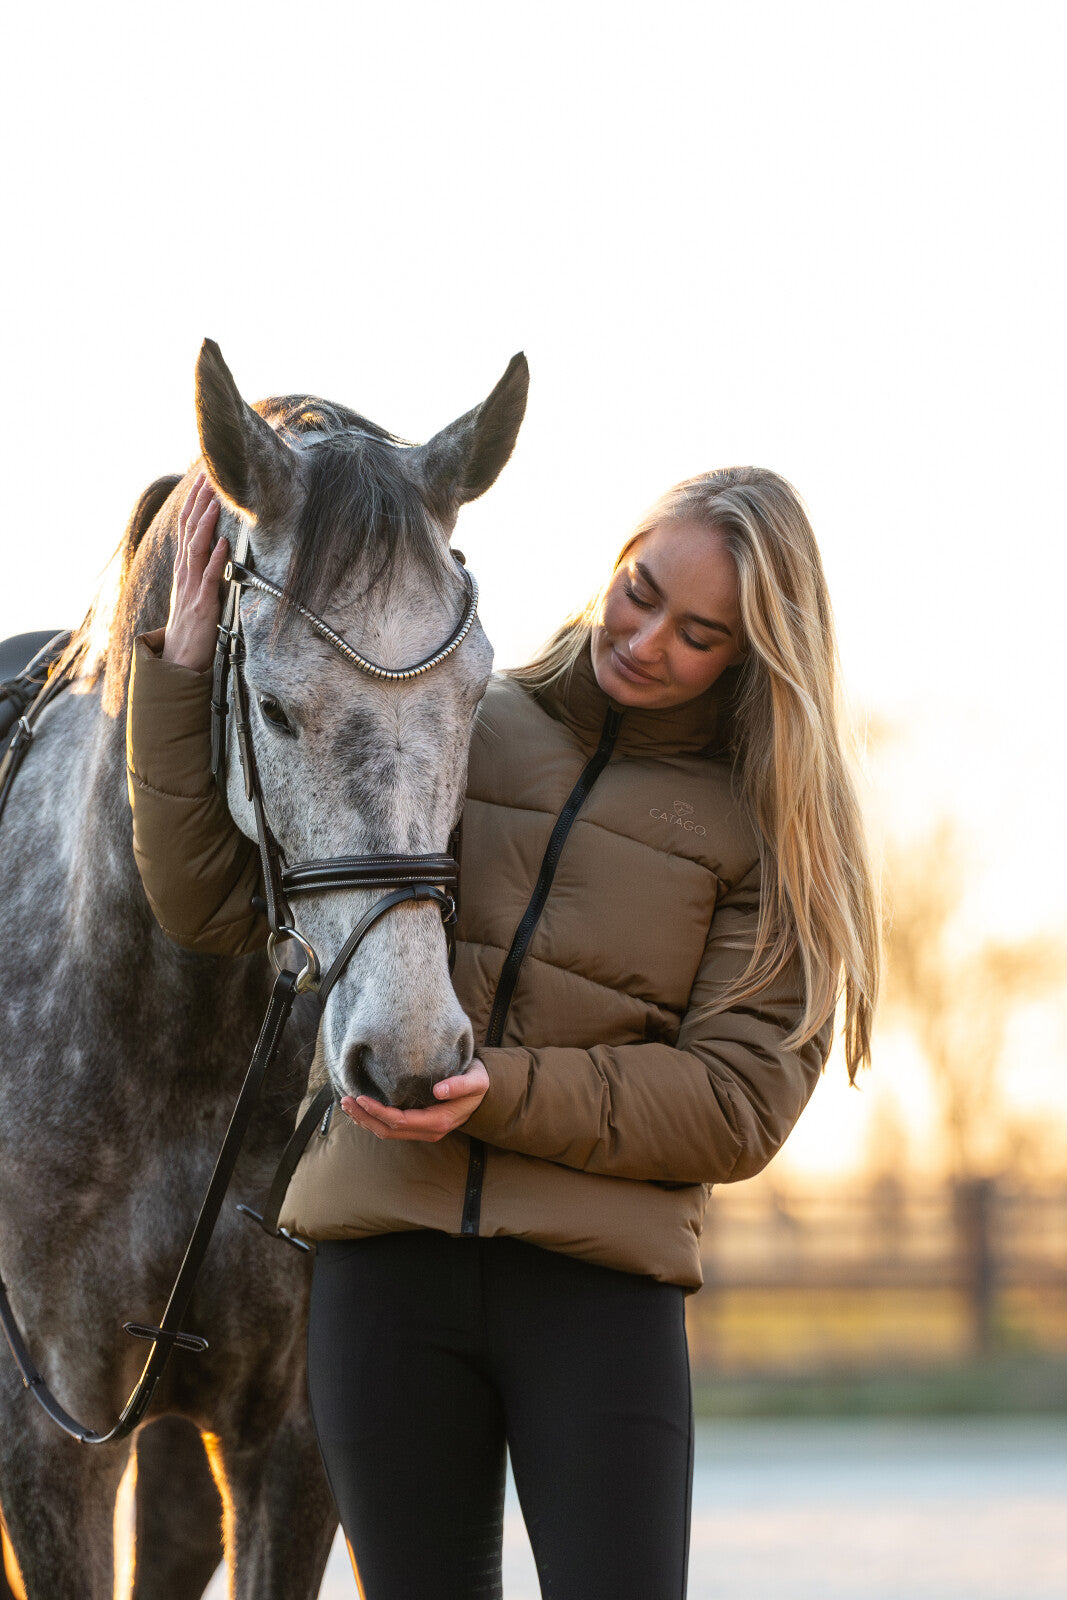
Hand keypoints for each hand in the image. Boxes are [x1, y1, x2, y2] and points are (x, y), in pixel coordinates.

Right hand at [161, 472, 229, 671]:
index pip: (186, 527)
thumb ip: (204, 570)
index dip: (193, 502)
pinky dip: (216, 559)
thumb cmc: (192, 627)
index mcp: (183, 568)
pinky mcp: (201, 605)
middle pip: (188, 530)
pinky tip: (224, 543)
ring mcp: (191, 588)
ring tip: (214, 500)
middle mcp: (184, 573)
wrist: (179, 660)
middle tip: (206, 475)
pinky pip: (208, 578)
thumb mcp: (196, 592)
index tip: (202, 477)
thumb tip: (219, 547)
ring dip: (206, 523)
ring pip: (196, 548)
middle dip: (198, 501)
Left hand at [341, 1060, 489, 1141]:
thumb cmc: (478, 1084)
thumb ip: (460, 1085)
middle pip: (388, 1131)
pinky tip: (361, 1110)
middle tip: (345, 1101)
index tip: (361, 1098)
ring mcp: (422, 1132)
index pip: (400, 1121)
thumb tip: (438, 1090)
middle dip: (365, 1117)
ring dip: (365, 1121)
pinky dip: (373, 1120)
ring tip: (346, 1105)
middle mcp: (428, 1131)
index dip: (379, 1112)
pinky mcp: (418, 1126)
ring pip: (387, 1132)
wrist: (484, 1094)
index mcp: (438, 1122)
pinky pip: (391, 1129)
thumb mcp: (475, 1081)